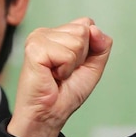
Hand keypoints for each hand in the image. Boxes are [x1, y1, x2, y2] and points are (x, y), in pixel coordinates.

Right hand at [7, 18, 112, 136]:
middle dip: (81, 56)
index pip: (87, 23)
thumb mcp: (93, 66)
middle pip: (83, 31)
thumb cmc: (67, 92)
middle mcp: (45, 32)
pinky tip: (51, 75)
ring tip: (57, 74)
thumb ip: (101, 45)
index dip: (89, 48)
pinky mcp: (34, 49)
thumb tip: (94, 29)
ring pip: (77, 41)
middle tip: (65, 71)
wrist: (50, 113)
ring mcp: (37, 38)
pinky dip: (64, 69)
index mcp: (57, 33)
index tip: (74, 64)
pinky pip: (66, 54)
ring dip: (72, 64)